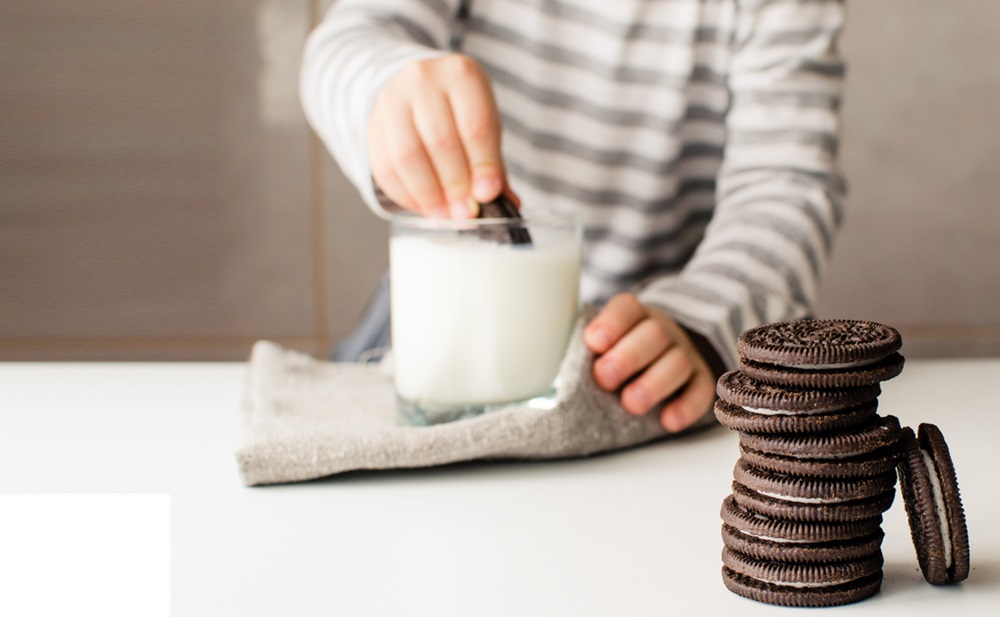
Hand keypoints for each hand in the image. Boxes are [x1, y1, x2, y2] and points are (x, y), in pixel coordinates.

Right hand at [368, 54, 508, 217]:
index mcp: (462, 75)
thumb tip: (505, 202)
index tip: (488, 195)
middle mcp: (423, 80)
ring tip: (445, 215)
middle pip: (440, 142)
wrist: (418, 90)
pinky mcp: (373, 125)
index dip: (483, 165)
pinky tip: (424, 207)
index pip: (475, 126)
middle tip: (466, 212)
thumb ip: (493, 163)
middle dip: (455, 185)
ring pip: (408, 156)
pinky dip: (406, 196)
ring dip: (428, 194)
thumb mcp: (485, 125)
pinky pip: (385, 168)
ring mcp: (392, 100)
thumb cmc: (460, 112)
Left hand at [583, 293, 715, 431]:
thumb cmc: (620, 352)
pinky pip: (701, 391)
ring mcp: (685, 354)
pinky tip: (668, 421)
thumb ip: (585, 349)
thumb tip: (548, 361)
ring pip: (678, 363)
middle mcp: (662, 331)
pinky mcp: (700, 380)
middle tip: (604, 378)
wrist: (665, 354)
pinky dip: (687, 407)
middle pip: (654, 335)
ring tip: (630, 404)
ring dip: (654, 384)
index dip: (611, 323)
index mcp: (633, 316)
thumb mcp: (603, 342)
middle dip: (627, 357)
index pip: (627, 308)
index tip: (593, 342)